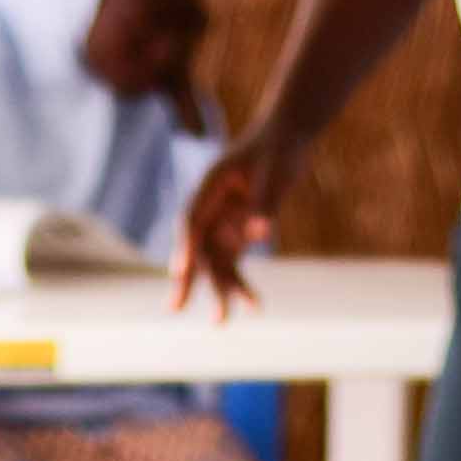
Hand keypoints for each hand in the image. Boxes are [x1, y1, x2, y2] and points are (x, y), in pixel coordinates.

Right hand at [168, 130, 304, 313]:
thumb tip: (258, 235)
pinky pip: (235, 263)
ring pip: (214, 261)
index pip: (192, 219)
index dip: (185, 245)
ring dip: (218, 290)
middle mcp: (211, 206)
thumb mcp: (276, 172)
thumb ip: (265, 204)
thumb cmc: (279, 149)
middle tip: (173, 309)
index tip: (180, 270)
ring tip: (220, 322)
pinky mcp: (237, 233)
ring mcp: (223, 220)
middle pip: (195, 246)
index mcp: (210, 184)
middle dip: (186, 278)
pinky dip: (242, 284)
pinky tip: (253, 307)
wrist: (287, 138)